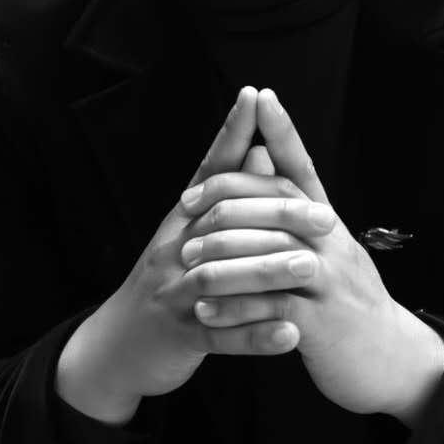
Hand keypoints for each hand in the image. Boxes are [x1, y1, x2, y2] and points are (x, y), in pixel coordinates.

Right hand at [88, 87, 303, 407]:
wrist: (116, 347)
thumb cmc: (165, 284)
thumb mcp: (187, 236)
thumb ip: (225, 198)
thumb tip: (260, 150)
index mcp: (182, 221)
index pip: (211, 169)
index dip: (231, 133)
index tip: (256, 97)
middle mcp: (174, 248)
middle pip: (225, 219)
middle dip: (276, 213)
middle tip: (327, 218)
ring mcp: (174, 292)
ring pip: (223, 275)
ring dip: (269, 271)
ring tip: (312, 269)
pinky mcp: (178, 335)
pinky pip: (220, 335)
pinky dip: (255, 335)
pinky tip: (290, 335)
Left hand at [179, 87, 423, 415]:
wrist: (391, 360)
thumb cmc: (346, 301)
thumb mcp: (327, 249)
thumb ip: (294, 210)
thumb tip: (261, 159)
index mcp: (328, 222)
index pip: (303, 166)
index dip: (283, 131)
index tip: (260, 95)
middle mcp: (332, 242)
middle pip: (279, 204)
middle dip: (227, 200)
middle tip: (184, 207)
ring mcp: (330, 281)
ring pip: (270, 255)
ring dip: (223, 257)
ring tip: (186, 261)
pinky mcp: (323, 323)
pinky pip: (272, 308)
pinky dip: (235, 308)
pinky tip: (205, 310)